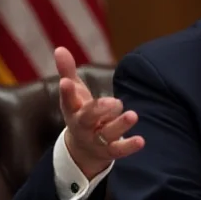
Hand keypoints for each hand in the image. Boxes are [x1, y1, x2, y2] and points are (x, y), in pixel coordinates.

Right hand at [55, 47, 144, 178]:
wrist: (82, 150)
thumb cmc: (80, 113)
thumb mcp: (75, 94)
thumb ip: (68, 72)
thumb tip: (59, 48)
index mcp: (72, 110)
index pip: (67, 101)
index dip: (66, 92)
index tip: (66, 82)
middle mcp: (82, 126)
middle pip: (87, 119)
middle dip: (97, 110)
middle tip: (112, 101)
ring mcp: (96, 140)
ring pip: (106, 134)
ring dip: (120, 125)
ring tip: (133, 115)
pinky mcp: (109, 151)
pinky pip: (119, 150)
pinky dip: (129, 146)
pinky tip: (141, 140)